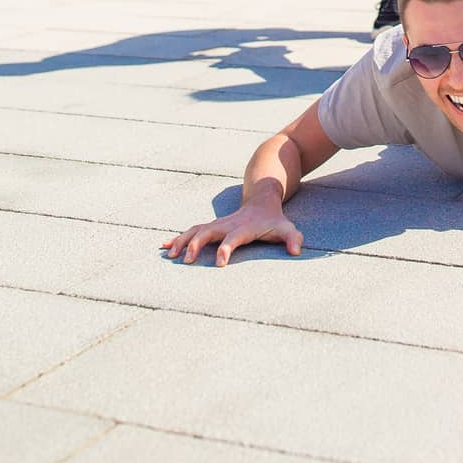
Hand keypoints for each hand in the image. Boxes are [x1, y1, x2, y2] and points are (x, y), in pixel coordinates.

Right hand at [162, 206, 303, 267]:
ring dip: (182, 240)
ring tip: (169, 254)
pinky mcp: (211, 226)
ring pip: (195, 230)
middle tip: (186, 260)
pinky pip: (192, 231)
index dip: (226, 249)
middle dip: (195, 244)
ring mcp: (217, 224)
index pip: (232, 238)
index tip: (220, 263)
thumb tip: (297, 251)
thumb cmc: (273, 219)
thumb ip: (293, 238)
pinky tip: (165, 246)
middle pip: (207, 231)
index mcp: (243, 227)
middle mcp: (227, 224)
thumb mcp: (287, 228)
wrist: (262, 199)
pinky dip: (178, 237)